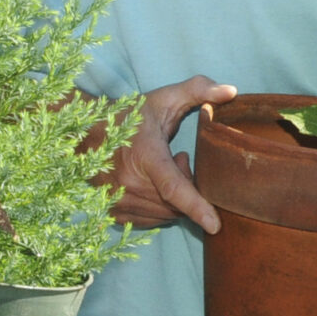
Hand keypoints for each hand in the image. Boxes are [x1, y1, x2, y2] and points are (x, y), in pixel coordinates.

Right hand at [90, 76, 237, 232]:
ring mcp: (119, 201)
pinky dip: (160, 207)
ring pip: (166, 214)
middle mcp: (129, 183)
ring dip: (174, 198)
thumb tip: (232, 91)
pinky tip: (152, 185)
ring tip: (163, 170)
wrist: (85, 133)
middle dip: (188, 186)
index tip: (214, 225)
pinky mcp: (115, 213)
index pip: (173, 187)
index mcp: (145, 155)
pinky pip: (152, 220)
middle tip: (179, 159)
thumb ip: (199, 90)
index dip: (196, 206)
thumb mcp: (164, 98)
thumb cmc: (129, 116)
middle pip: (177, 203)